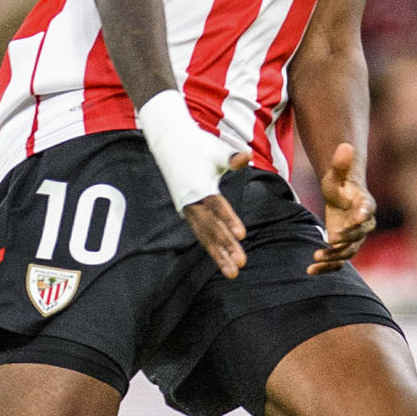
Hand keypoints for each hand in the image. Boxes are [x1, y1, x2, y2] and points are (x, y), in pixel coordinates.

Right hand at [136, 90, 251, 277]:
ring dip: (218, 254)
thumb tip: (246, 156)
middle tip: (240, 264)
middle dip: (225, 246)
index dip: (228, 220)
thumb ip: (232, 156)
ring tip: (232, 273)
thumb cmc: (198, 145)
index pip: (215, 206)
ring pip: (204, 235)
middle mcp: (190, 201)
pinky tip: (223, 259)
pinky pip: (200, 232)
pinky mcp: (188, 211)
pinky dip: (212, 246)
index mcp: (198, 185)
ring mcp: (187, 208)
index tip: (241, 235)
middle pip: (210, 227)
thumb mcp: (216, 148)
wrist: (170, 143)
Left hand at [310, 142, 375, 273]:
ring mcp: (355, 239)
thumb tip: (346, 145)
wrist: (340, 198)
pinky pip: (338, 261)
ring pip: (348, 252)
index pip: (367, 210)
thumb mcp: (336, 174)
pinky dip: (326, 268)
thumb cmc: (340, 184)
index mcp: (365, 204)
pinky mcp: (344, 248)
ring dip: (333, 256)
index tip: (356, 218)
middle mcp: (364, 224)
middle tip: (330, 239)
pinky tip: (309, 271)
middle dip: (346, 239)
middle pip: (359, 235)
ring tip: (315, 258)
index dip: (363, 214)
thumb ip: (341, 164)